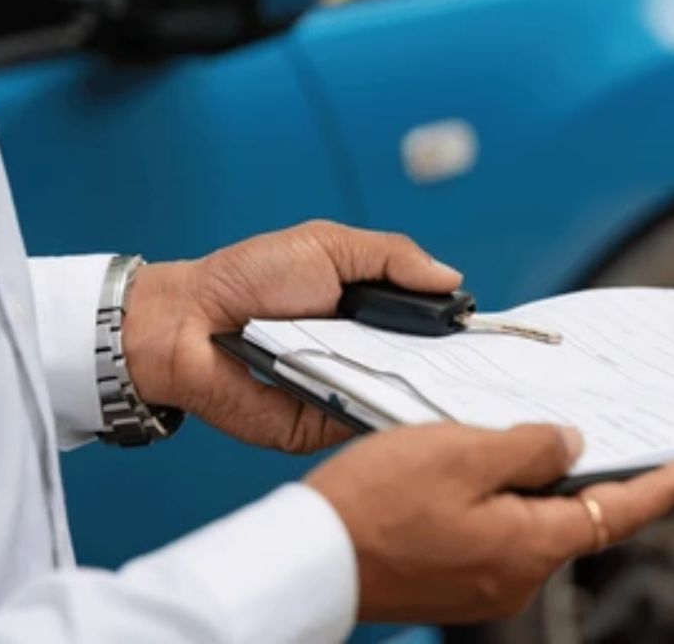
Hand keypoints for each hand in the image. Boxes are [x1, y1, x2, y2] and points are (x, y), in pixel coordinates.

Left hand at [122, 220, 463, 452]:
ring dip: (418, 392)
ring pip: (397, 402)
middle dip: (449, 368)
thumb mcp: (330, 245)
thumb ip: (393, 256)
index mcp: (371, 315)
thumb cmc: (250, 277)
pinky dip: (377, 417)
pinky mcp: (317, 428)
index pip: (429, 331)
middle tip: (475, 366)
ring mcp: (342, 395)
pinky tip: (398, 403)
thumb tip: (453, 280)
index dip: (457, 334)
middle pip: (423, 371)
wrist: (186, 322)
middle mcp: (363, 358)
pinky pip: (358, 428)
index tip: (487, 339)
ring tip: (443, 384)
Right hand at [306, 422, 673, 623]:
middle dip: (586, 473)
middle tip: (599, 428)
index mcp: (531, 545)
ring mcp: (484, 586)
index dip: (669, 487)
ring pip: (531, 522)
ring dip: (532, 483)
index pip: (621, 511)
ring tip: (509, 437)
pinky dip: (501, 501)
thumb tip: (571, 444)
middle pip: (575, 515)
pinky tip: (474, 470)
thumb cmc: (376, 502)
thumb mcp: (463, 450)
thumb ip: (529, 447)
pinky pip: (497, 535)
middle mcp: (516, 577)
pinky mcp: (453, 583)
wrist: (304, 561)